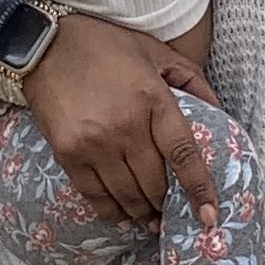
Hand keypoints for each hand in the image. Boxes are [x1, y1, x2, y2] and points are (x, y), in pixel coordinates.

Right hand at [20, 12, 223, 228]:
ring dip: (143, 213)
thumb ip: (191, 80)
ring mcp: (94, 143)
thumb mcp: (156, 51)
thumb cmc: (105, 45)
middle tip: (174, 212)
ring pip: (127, 195)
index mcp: (152, 98)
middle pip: (155, 183)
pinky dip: (112, 211)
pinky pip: (94, 195)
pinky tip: (123, 217)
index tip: (210, 215)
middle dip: (168, 204)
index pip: (183, 154)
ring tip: (151, 219)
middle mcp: (125, 126)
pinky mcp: (68, 153)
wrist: (44, 44)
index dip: (199, 189)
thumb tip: (219, 111)